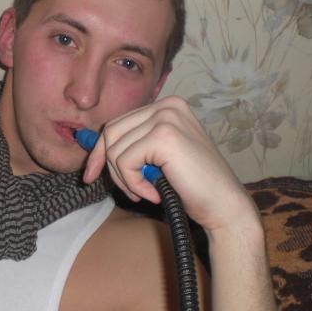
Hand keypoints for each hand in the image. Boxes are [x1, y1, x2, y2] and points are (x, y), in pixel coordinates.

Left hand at [82, 96, 257, 233]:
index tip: (91, 174)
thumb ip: (131, 144)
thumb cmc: (190, 185)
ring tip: (146, 191)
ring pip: (115, 149)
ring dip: (124, 179)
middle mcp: (167, 105)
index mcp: (166, 106)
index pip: (117, 124)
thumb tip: (87, 141)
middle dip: (110, 166)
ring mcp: (167, 118)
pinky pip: (125, 162)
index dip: (101, 152)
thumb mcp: (155, 157)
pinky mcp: (164, 136)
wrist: (223, 205)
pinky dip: (133, 184)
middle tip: (128, 191)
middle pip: (111, 133)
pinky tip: (153, 193)